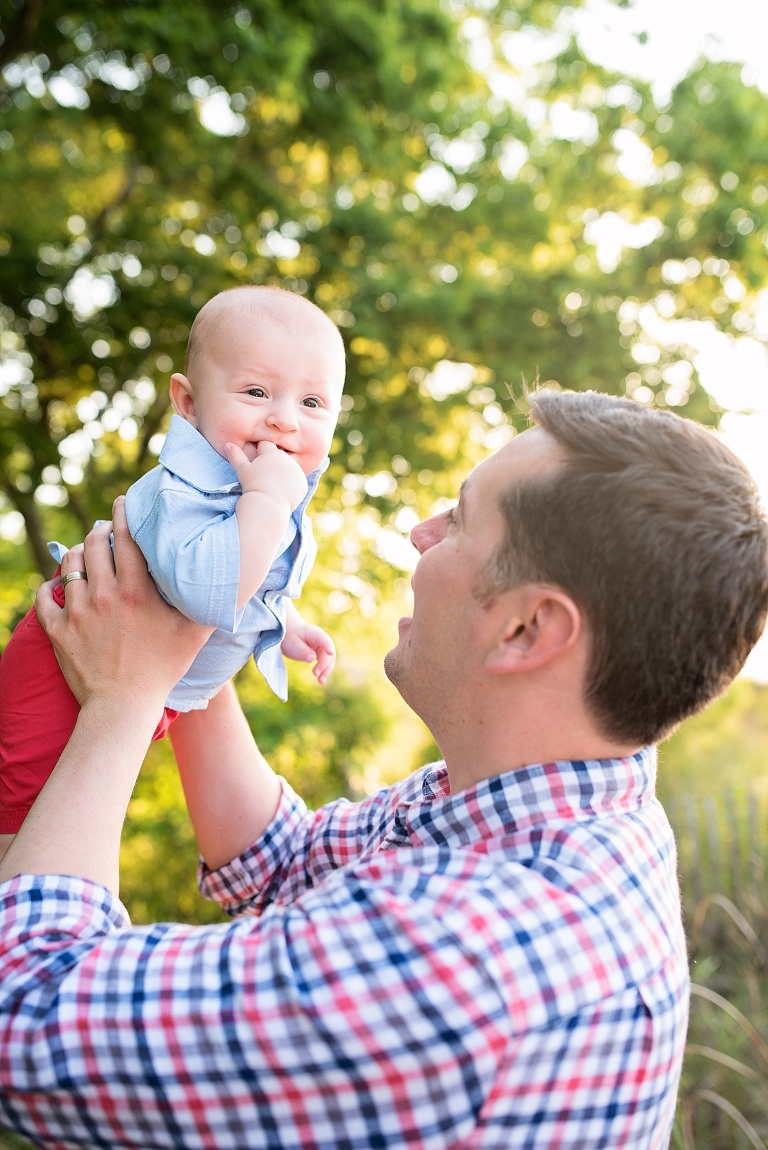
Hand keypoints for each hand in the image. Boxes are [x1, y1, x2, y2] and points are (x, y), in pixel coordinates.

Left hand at [35, 498, 213, 710]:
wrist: (123, 707)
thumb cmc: (163, 669)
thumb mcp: (194, 634)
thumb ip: (211, 604)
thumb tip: (237, 581)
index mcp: (136, 591)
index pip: (126, 536)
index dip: (124, 513)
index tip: (124, 502)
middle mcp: (103, 594)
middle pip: (94, 543)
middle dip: (100, 529)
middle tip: (107, 529)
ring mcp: (76, 611)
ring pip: (70, 564)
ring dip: (78, 553)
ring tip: (87, 554)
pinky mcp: (57, 629)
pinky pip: (44, 595)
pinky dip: (50, 586)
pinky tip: (59, 585)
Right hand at [225, 440, 307, 511]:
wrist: (268, 505)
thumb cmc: (253, 485)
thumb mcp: (243, 470)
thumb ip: (236, 456)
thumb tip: (227, 444)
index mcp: (273, 453)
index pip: (266, 445)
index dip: (259, 453)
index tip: (256, 463)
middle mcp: (287, 459)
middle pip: (279, 457)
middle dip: (273, 463)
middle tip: (264, 477)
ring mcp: (297, 472)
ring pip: (288, 469)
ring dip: (283, 474)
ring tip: (272, 485)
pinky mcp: (303, 484)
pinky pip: (296, 481)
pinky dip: (291, 485)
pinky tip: (282, 492)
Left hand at [281, 620, 335, 684]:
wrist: (288, 635)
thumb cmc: (289, 638)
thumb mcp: (292, 644)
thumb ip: (302, 651)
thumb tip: (312, 658)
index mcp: (314, 633)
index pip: (323, 639)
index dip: (328, 646)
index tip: (331, 653)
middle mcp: (321, 639)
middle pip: (327, 652)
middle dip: (324, 664)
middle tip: (315, 674)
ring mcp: (322, 646)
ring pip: (329, 659)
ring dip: (326, 670)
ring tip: (321, 681)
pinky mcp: (321, 653)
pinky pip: (325, 663)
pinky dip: (323, 671)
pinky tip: (321, 681)